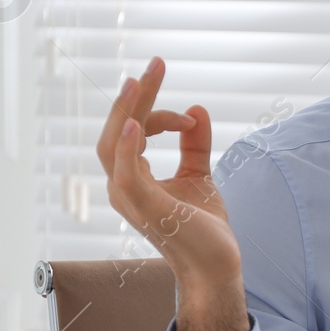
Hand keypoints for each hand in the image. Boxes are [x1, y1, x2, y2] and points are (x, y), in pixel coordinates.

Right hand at [96, 56, 241, 287]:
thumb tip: (197, 108)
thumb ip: (195, 144)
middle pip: (116, 130)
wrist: (216, 266)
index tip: (191, 118)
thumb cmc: (203, 228)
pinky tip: (134, 123)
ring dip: (126, 110)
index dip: (160, 115)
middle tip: (157, 64)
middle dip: (135, 95)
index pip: (133, 131)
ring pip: (113, 146)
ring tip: (138, 81)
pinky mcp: (146, 209)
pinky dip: (126, 147)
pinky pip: (124, 174)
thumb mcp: (199, 176)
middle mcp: (123, 187)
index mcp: (132, 178)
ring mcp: (131, 199)